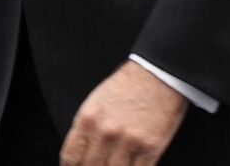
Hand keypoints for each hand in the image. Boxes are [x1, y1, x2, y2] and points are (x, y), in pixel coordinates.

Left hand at [61, 61, 187, 165]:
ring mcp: (128, 141)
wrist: (159, 73)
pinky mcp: (150, 146)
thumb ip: (85, 129)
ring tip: (116, 163)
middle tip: (100, 164)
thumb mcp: (96, 102)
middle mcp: (106, 132)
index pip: (71, 158)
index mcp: (88, 119)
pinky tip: (132, 165)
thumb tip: (79, 156)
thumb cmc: (127, 87)